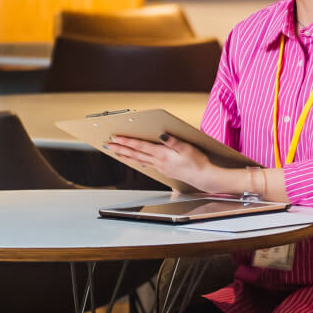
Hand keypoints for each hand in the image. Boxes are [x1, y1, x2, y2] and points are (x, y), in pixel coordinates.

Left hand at [106, 133, 224, 191]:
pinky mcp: (163, 170)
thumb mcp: (187, 148)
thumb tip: (161, 135)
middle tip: (108, 146)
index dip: (126, 141)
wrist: (204, 177)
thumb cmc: (197, 162)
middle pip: (135, 154)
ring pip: (138, 160)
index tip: (115, 138)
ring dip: (126, 156)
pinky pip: (145, 164)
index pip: (140, 146)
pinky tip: (134, 160)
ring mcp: (160, 167)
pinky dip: (136, 161)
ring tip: (115, 153)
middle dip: (120, 149)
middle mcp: (158, 161)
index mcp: (162, 154)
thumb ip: (173, 141)